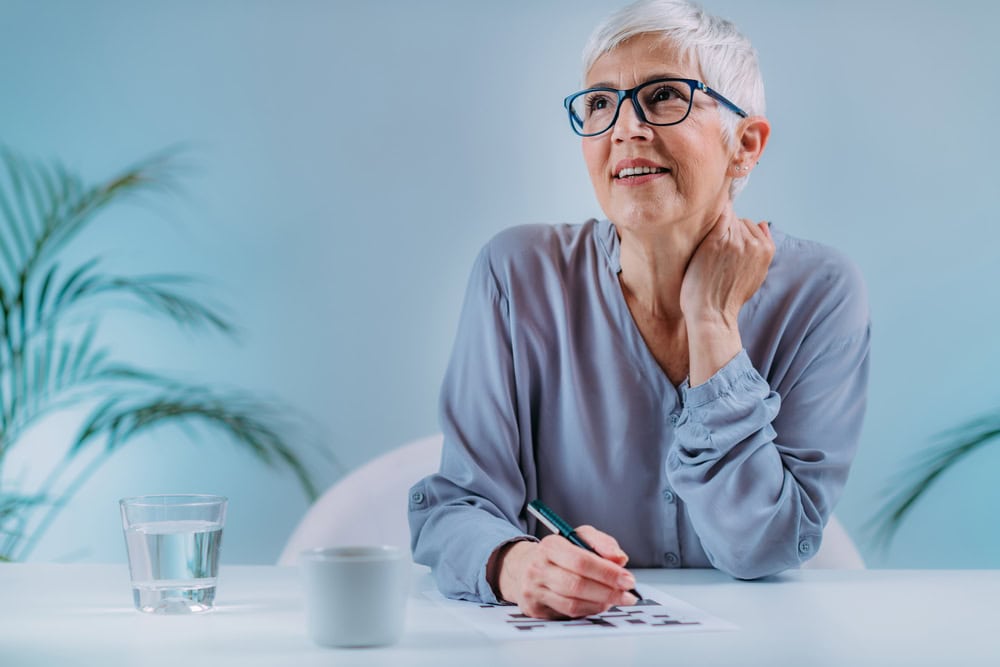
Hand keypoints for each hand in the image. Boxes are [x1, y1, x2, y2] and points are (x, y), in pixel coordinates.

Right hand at [496, 526, 637, 619]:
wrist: (524, 567)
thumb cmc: (558, 553)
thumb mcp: (579, 537)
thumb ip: (602, 543)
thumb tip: (620, 559)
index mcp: (550, 546)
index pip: (581, 561)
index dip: (607, 573)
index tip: (628, 579)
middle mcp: (538, 568)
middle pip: (577, 585)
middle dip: (608, 592)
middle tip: (627, 595)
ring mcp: (534, 590)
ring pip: (573, 603)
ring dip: (601, 603)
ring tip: (615, 600)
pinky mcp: (535, 608)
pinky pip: (568, 614)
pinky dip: (589, 610)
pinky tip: (599, 604)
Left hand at [680, 204, 773, 384]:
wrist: (711, 313)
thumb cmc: (728, 296)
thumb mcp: (756, 274)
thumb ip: (762, 249)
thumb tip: (762, 223)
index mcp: (767, 250)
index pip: (751, 225)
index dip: (736, 234)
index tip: (725, 248)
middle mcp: (754, 243)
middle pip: (738, 220)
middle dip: (726, 231)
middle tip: (715, 250)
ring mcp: (736, 241)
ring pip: (727, 218)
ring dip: (716, 228)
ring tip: (708, 249)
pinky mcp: (717, 241)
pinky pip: (719, 217)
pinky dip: (713, 217)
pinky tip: (704, 224)